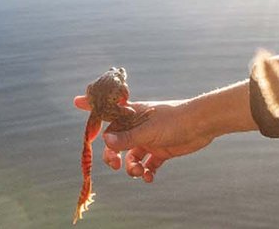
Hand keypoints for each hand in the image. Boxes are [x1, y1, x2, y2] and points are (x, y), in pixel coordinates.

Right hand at [71, 96, 215, 182]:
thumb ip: (127, 138)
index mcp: (133, 114)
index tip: (76, 101)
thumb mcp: (148, 131)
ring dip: (131, 168)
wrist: (202, 125)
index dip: (92, 105)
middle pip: (116, 141)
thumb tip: (105, 141)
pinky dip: (146, 173)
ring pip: (131, 156)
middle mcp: (138, 126)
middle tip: (116, 165)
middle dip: (113, 155)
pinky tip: (149, 177)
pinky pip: (147, 165)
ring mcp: (149, 138)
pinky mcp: (161, 150)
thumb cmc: (174, 120)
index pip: (108, 110)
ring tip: (139, 172)